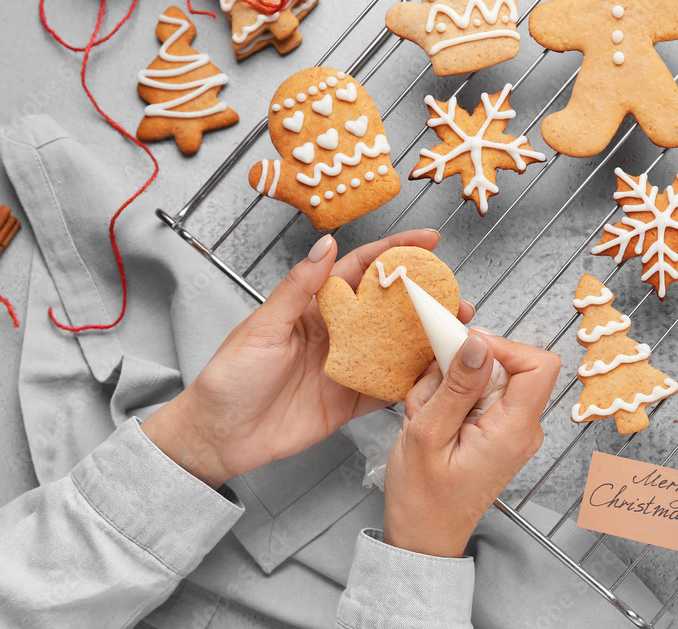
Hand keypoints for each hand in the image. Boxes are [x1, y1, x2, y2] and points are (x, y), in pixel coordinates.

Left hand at [141, 230, 473, 487]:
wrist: (218, 438)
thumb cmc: (229, 378)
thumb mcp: (262, 327)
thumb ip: (299, 288)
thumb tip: (326, 245)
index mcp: (314, 308)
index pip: (361, 270)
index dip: (394, 252)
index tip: (428, 241)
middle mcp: (337, 334)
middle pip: (389, 309)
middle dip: (425, 298)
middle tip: (457, 294)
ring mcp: (347, 368)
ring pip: (396, 348)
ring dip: (427, 339)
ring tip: (459, 331)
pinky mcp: (349, 403)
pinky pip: (389, 390)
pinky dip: (414, 383)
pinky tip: (438, 375)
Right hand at [383, 330, 560, 557]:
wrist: (424, 536)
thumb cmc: (422, 497)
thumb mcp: (427, 434)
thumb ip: (456, 386)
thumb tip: (478, 344)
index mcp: (514, 430)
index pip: (539, 364)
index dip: (504, 347)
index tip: (465, 350)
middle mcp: (523, 428)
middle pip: (508, 367)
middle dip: (462, 368)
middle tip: (429, 394)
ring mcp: (512, 430)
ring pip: (487, 378)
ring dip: (450, 386)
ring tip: (424, 416)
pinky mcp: (498, 431)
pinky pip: (479, 395)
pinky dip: (451, 399)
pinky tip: (430, 422)